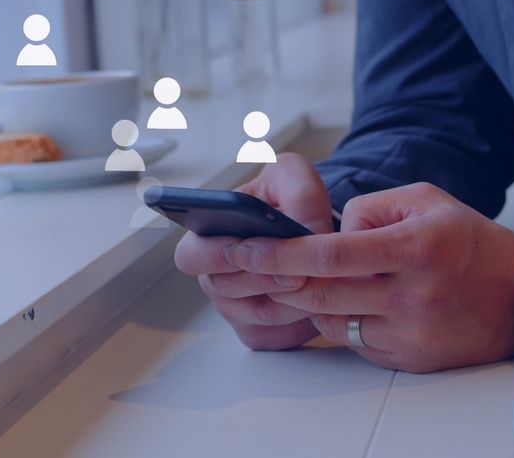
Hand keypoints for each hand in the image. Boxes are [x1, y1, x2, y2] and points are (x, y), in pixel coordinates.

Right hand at [174, 153, 332, 350]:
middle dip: (265, 279)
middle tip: (297, 270)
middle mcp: (216, 278)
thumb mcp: (293, 178)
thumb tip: (300, 225)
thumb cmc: (292, 200)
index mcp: (207, 238)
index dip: (216, 255)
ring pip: (261, 315)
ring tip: (318, 279)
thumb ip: (296, 192)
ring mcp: (237, 309)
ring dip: (293, 298)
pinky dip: (304, 320)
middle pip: (228, 290)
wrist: (315, 230)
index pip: (191, 256)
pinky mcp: (263, 333)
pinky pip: (280, 336)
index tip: (247, 249)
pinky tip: (322, 300)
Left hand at [225, 182, 513, 372]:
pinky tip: (348, 302)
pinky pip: (354, 342)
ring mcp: (409, 331)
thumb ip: (371, 207)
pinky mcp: (408, 357)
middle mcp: (411, 294)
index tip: (245, 248)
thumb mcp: (426, 200)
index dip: (281, 253)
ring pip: (330, 321)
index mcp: (414, 248)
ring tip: (302, 281)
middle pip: (320, 293)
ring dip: (307, 301)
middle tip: (247, 265)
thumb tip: (326, 231)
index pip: (330, 254)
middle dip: (275, 280)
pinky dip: (339, 321)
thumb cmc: (469, 241)